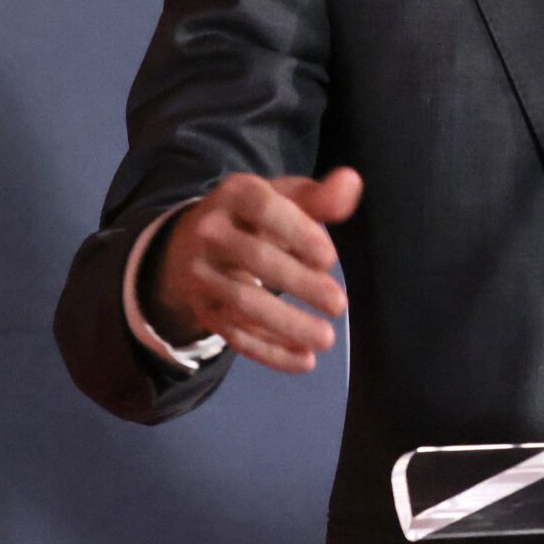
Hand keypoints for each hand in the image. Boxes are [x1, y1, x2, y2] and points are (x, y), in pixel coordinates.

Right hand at [142, 169, 360, 373]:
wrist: (193, 242)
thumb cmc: (257, 216)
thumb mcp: (285, 197)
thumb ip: (320, 196)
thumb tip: (351, 182)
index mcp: (235, 194)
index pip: (264, 208)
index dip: (297, 233)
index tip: (329, 259)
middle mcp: (209, 232)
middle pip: (253, 260)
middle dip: (298, 284)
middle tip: (340, 305)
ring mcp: (200, 273)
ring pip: (241, 303)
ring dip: (285, 324)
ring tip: (326, 339)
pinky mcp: (202, 309)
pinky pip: (233, 334)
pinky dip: (268, 351)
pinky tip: (303, 361)